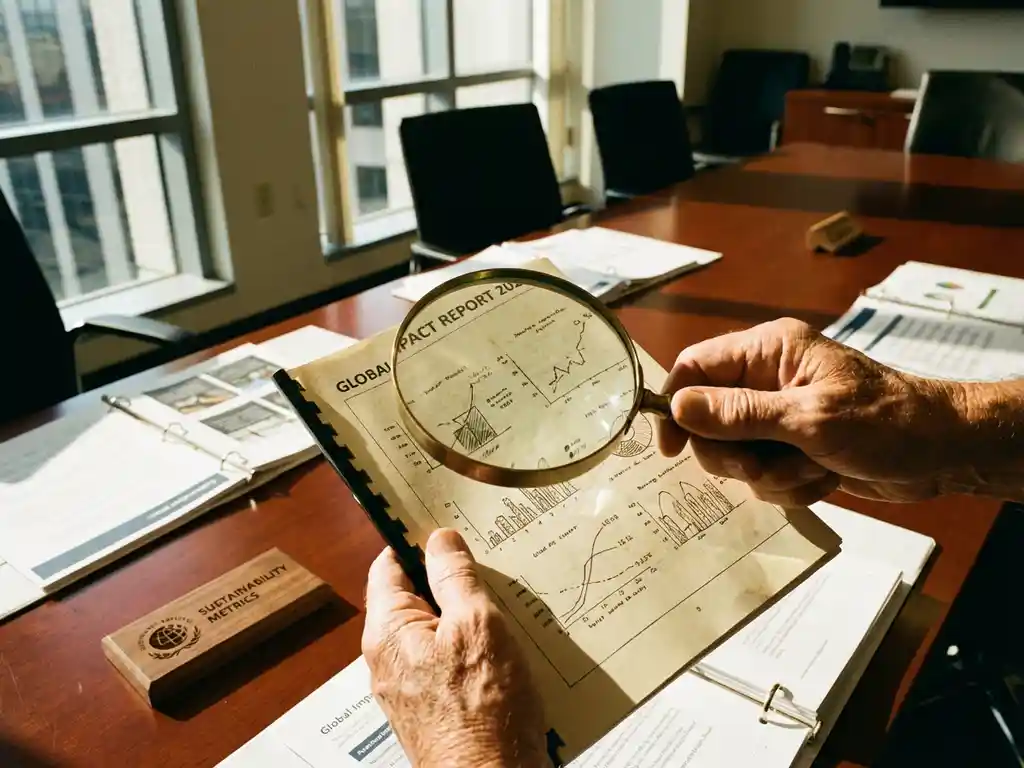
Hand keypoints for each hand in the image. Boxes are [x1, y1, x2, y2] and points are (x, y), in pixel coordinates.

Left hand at [362, 529, 547, 767]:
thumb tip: (438, 539)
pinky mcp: (434, 706)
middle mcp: (389, 658)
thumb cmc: (483, 710)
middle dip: (448, 578)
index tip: (446, 524)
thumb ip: (455, 578)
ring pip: (435, 630)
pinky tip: (505, 644)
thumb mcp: (477, 626)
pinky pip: (448, 660)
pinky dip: (471, 646)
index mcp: (388, 631)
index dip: (415, 540)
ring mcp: (410, 686)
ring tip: (505, 599)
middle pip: (414, 597)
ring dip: (465, 614)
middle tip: (488, 559)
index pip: (388, 566)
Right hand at [656, 318, 967, 504]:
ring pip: (735, 454)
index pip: (696, 367)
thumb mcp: (809, 419)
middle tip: (763, 463)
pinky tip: (823, 477)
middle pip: (708, 420)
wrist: (943, 453)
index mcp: (769, 351)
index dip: (676, 406)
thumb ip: (740, 414)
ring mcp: (779, 416)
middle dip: (735, 453)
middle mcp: (768, 379)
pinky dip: (789, 486)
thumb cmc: (886, 423)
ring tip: (809, 468)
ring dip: (769, 474)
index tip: (671, 448)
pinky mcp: (792, 447)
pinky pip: (763, 476)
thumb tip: (679, 407)